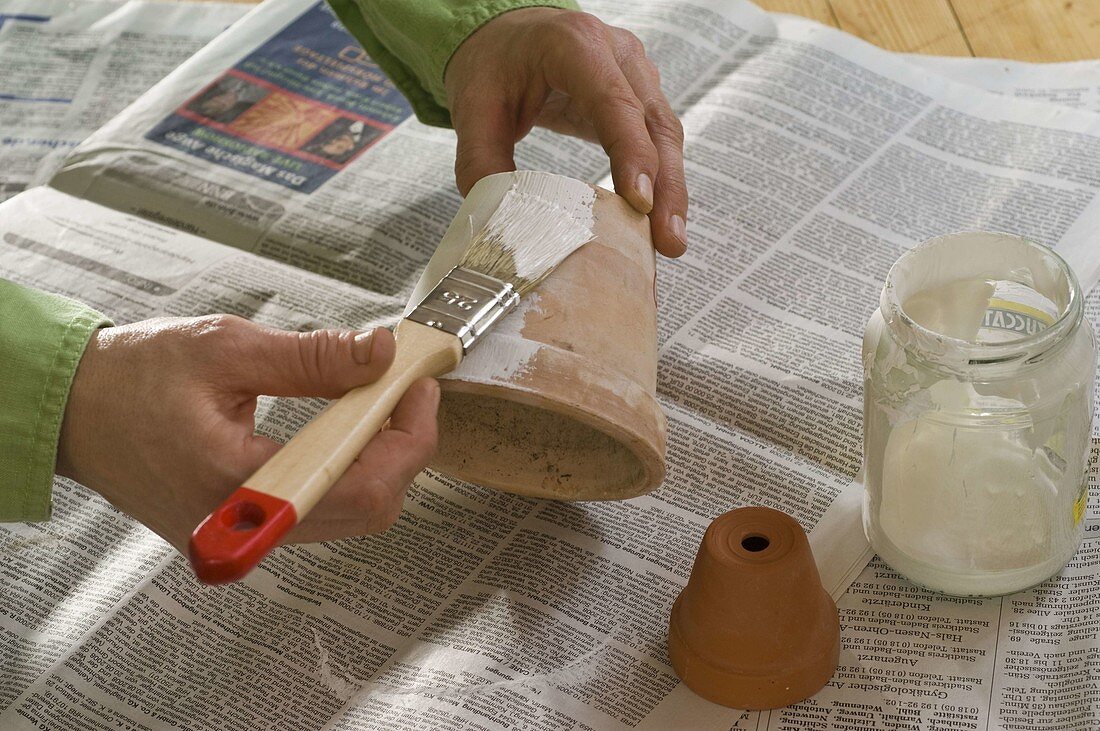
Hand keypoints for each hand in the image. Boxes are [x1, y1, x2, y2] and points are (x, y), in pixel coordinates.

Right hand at [56, 315, 438, 552]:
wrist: (71, 410)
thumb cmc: (130, 379)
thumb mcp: (226, 350)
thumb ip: (312, 357)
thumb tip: (380, 353)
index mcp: (236, 483)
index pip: (360, 487)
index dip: (407, 437)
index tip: (417, 385)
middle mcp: (244, 525)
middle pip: (368, 509)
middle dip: (404, 445)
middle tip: (405, 389)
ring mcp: (244, 532)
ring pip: (349, 513)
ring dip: (380, 456)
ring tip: (378, 398)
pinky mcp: (244, 525)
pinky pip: (320, 508)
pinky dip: (348, 466)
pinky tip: (348, 424)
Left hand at [445, 7, 687, 256]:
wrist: (506, 36)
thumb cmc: (493, 65)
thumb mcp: (474, 109)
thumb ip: (481, 161)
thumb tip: (498, 222)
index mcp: (575, 45)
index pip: (614, 102)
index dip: (632, 153)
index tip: (639, 204)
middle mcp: (618, 52)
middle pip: (654, 124)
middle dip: (665, 187)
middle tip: (668, 242)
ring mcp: (636, 72)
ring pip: (666, 135)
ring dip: (671, 191)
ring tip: (670, 242)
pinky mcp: (641, 95)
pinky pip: (659, 140)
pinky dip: (662, 181)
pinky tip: (657, 221)